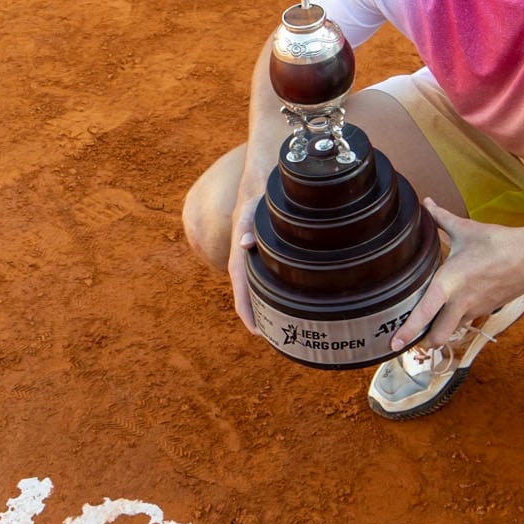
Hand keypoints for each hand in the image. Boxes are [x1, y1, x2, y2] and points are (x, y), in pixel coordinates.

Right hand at [227, 171, 270, 334]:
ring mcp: (250, 261)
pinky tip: (283, 302)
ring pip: (254, 290)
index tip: (257, 332)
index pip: (240, 291)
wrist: (258, 186)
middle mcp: (243, 262)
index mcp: (239, 256)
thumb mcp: (255, 210)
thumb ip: (250, 225)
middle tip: (277, 338)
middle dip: (258, 318)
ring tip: (282, 327)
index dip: (248, 313)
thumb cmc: (258, 199)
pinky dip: (268, 295)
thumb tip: (244, 243)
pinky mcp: (258, 257)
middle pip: (247, 297)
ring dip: (263, 308)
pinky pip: (260, 280)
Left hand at [395, 198, 523, 351]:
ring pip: (452, 331)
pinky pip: (466, 320)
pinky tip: (455, 305)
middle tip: (412, 336)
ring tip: (430, 320)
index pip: (423, 314)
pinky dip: (457, 318)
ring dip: (441, 330)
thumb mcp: (465, 230)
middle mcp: (459, 302)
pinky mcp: (486, 310)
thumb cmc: (497, 242)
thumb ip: (441, 218)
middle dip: (423, 342)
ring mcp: (474, 310)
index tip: (393, 344)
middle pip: (437, 338)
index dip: (406, 332)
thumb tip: (426, 202)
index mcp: (448, 284)